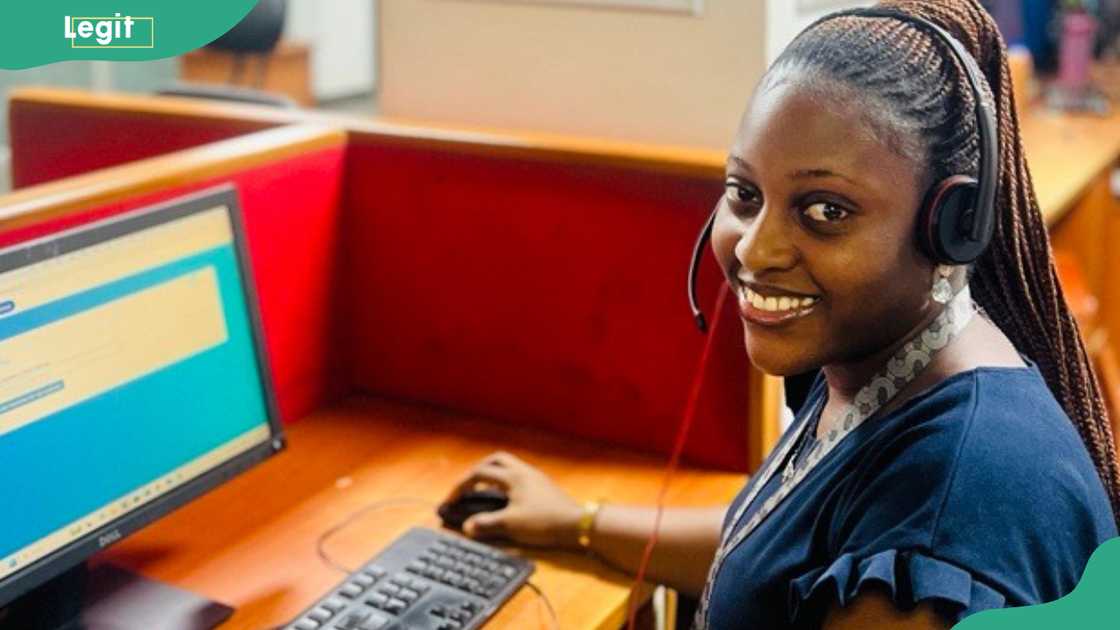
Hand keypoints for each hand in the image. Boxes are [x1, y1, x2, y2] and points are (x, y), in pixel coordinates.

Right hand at [442, 451, 584, 548]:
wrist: (577, 524)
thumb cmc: (543, 521)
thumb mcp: (511, 525)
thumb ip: (486, 524)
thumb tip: (467, 527)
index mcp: (513, 477)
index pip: (479, 474)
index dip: (461, 486)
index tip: (451, 500)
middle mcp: (523, 471)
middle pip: (496, 460)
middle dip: (478, 470)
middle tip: (468, 485)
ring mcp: (535, 477)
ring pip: (509, 466)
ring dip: (493, 475)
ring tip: (484, 491)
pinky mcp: (543, 485)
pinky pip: (518, 475)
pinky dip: (506, 482)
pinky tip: (506, 498)